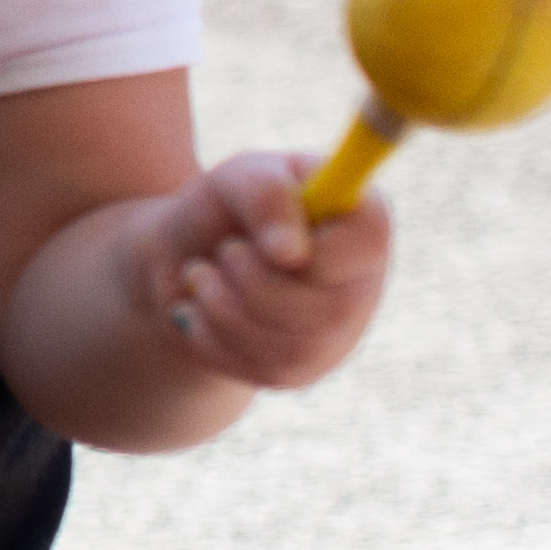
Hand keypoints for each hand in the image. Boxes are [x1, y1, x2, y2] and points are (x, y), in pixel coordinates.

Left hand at [137, 151, 389, 389]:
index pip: (370, 245)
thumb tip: (292, 253)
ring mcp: (337, 335)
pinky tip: (198, 307)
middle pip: (331, 309)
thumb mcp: (237, 177)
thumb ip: (267, 193)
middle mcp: (363, 285)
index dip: (316, 250)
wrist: (180, 257)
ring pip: (292, 347)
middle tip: (225, 250)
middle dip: (254, 279)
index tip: (268, 242)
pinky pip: (259, 369)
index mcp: (363, 223)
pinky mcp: (300, 372)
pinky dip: (209, 333)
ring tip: (200, 273)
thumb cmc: (224, 207)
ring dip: (222, 304)